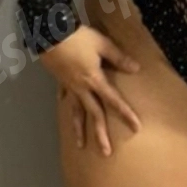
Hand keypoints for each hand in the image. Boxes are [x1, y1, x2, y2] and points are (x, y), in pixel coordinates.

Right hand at [40, 26, 141, 155]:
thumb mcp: (102, 44)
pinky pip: (64, 94)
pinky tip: (64, 106)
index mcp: (94, 80)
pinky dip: (65, 102)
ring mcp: (69, 86)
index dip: (126, 114)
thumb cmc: (78, 38)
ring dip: (78, 129)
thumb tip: (136, 68)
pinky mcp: (59, 80)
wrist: (50, 33)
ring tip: (80, 144)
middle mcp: (82, 88)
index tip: (136, 128)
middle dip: (100, 134)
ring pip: (76, 112)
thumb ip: (118, 58)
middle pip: (93, 114)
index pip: (114, 101)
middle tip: (106, 152)